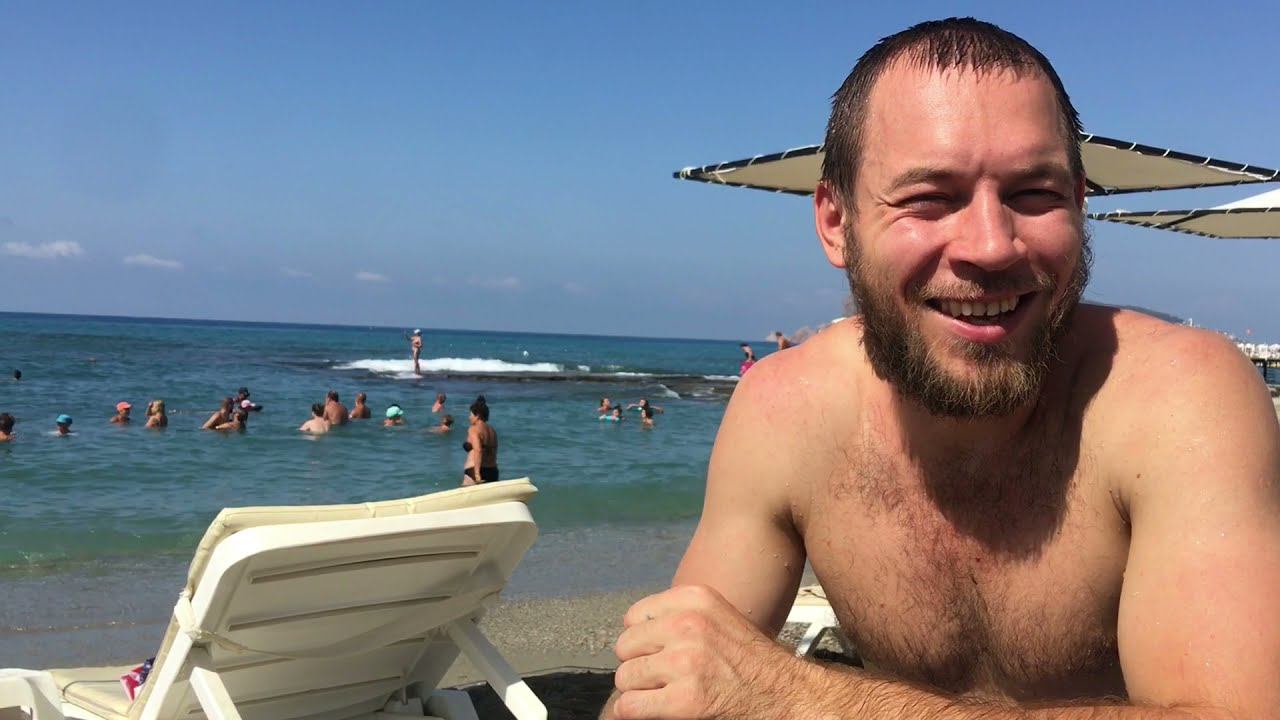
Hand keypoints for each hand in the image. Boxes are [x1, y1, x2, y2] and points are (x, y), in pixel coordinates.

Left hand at [612, 585, 803, 718]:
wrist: (785, 693)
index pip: (633, 616)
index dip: (642, 639)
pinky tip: (654, 710)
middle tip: (661, 677)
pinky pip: (630, 706)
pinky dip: (634, 712)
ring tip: (663, 693)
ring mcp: (686, 661)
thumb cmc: (750, 660)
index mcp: (694, 599)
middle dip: (639, 664)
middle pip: (625, 646)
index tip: (658, 653)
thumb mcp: (717, 617)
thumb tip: (631, 635)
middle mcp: (688, 624)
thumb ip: (678, 617)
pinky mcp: (686, 699)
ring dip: (639, 691)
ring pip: (625, 677)